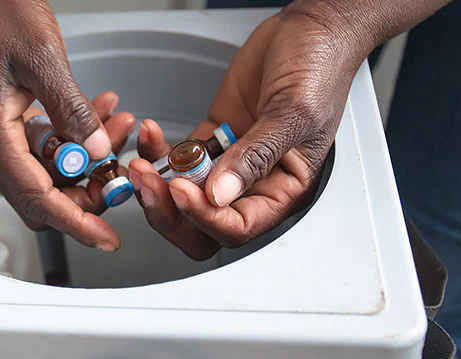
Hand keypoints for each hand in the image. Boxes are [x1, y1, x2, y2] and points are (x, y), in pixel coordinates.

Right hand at [0, 1, 123, 249]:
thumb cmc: (1, 13)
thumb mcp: (43, 59)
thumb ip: (72, 109)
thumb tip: (98, 151)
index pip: (37, 198)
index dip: (75, 223)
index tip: (107, 238)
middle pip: (44, 195)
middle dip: (88, 190)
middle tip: (124, 170)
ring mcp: (3, 134)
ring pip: (54, 170)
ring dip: (91, 156)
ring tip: (122, 123)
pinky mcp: (16, 121)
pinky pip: (53, 145)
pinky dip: (81, 135)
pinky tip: (105, 110)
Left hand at [129, 1, 448, 259]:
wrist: (309, 31)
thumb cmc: (320, 70)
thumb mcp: (293, 114)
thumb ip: (256, 156)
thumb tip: (220, 194)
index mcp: (283, 190)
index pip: (237, 226)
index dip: (204, 217)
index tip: (181, 191)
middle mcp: (254, 184)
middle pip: (202, 224)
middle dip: (169, 211)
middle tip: (148, 183)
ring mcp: (228, 162)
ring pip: (184, 196)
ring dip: (157, 184)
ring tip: (140, 160)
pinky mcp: (211, 139)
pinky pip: (177, 160)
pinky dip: (158, 153)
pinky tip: (150, 135)